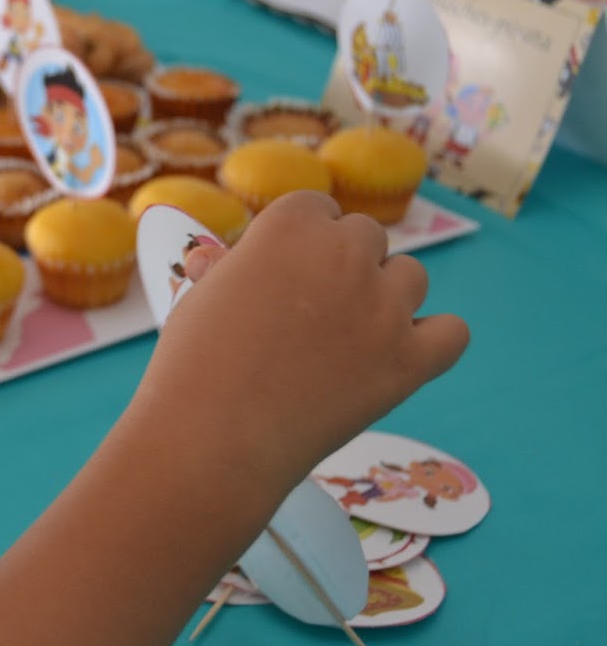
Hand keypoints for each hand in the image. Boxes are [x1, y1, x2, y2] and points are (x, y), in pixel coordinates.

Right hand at [142, 190, 468, 490]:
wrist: (213, 438)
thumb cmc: (193, 365)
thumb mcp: (198, 299)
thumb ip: (224, 271)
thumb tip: (214, 259)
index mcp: (290, 225)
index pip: (318, 208)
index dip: (302, 241)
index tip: (287, 273)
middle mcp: (344, 253)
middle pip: (366, 237)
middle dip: (343, 265)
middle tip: (311, 311)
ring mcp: (383, 306)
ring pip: (411, 278)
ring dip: (386, 297)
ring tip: (347, 336)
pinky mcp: (410, 359)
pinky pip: (451, 332)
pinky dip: (431, 340)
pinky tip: (399, 354)